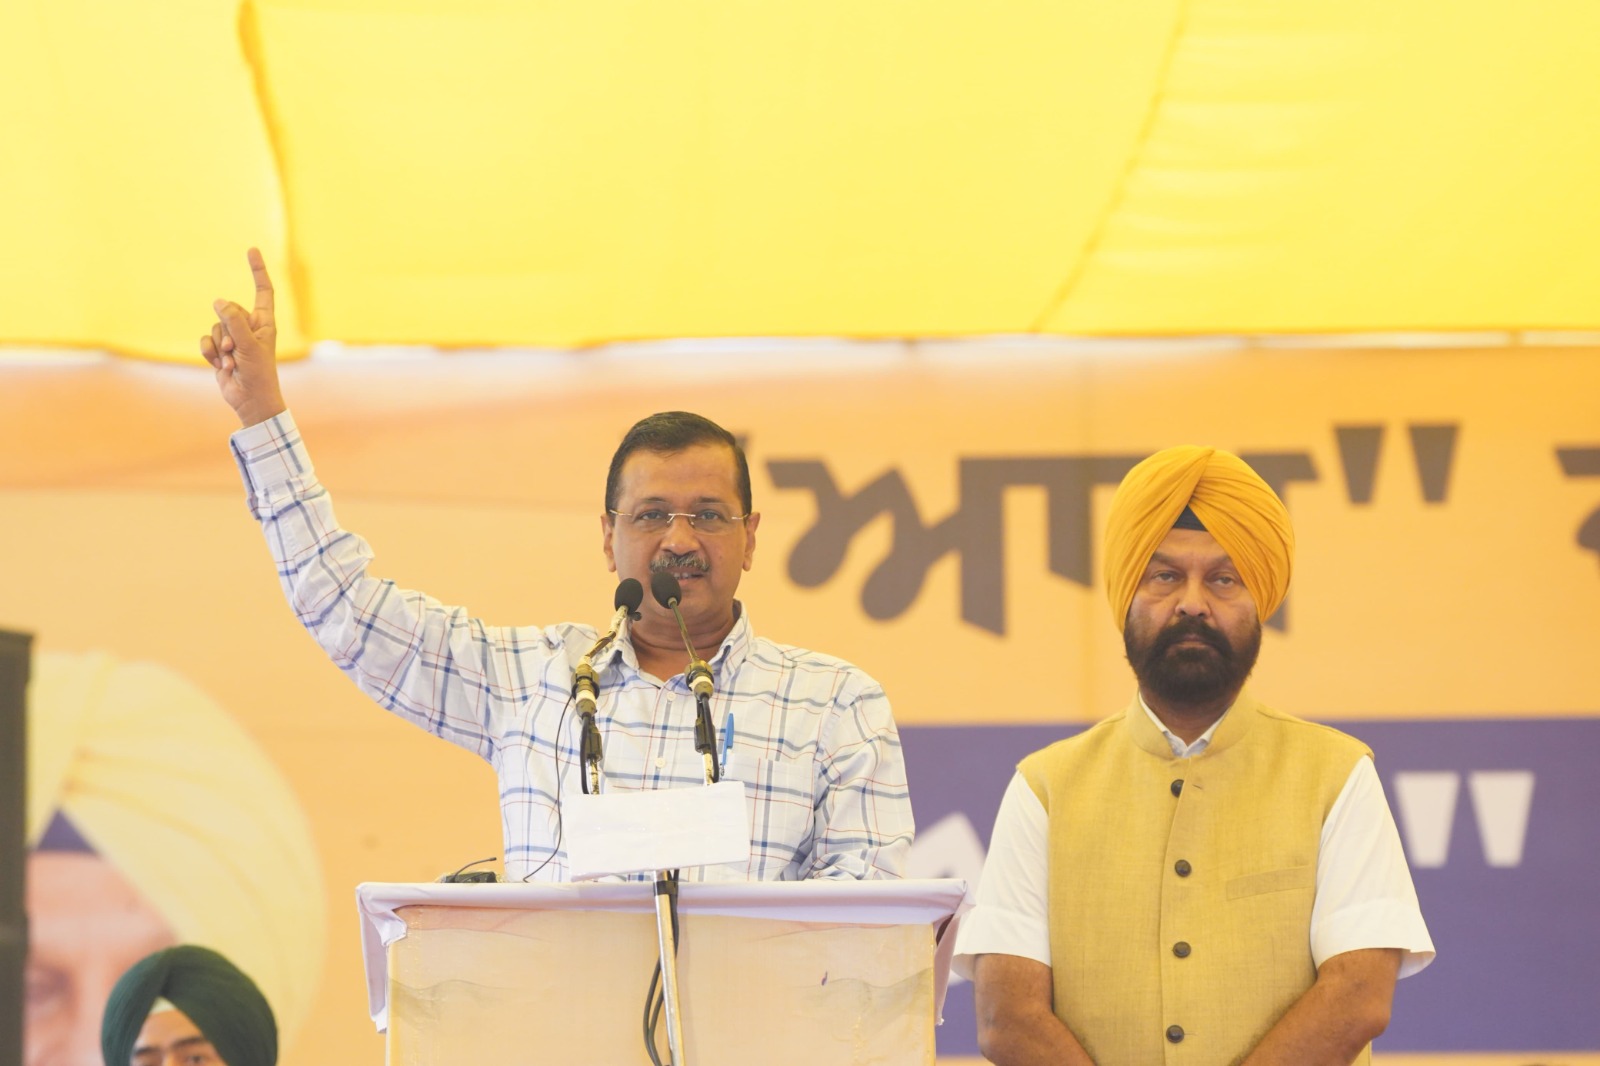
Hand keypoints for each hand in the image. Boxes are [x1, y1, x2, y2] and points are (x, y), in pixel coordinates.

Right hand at [201, 247, 286, 427]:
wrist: (250, 400)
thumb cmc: (258, 374)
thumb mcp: (248, 345)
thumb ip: (234, 321)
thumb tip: (219, 301)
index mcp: (265, 322)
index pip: (262, 290)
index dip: (257, 270)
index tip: (252, 249)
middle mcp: (250, 326)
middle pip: (228, 311)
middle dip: (228, 331)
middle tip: (238, 351)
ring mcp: (234, 338)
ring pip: (215, 326)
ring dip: (220, 345)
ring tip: (233, 361)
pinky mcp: (221, 349)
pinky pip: (206, 340)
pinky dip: (210, 352)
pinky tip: (221, 365)